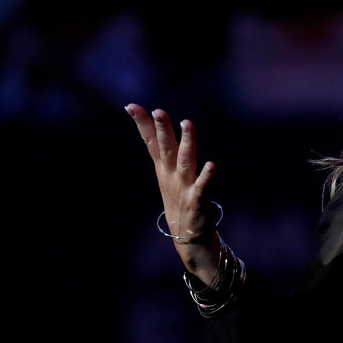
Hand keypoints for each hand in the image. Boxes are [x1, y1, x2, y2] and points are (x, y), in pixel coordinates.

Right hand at [126, 104, 220, 284]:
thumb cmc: (180, 202)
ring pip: (185, 161)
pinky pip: (202, 187)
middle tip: (158, 111)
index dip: (142, 124)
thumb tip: (160, 131)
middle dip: (162, 129)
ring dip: (186, 142)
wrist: (187, 237)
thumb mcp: (168, 176)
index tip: (131, 105)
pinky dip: (205, 176)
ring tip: (187, 123)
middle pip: (165, 149)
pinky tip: (211, 165)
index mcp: (163, 169)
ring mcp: (183, 188)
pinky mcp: (197, 201)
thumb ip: (165, 154)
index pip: (151, 142)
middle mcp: (171, 176)